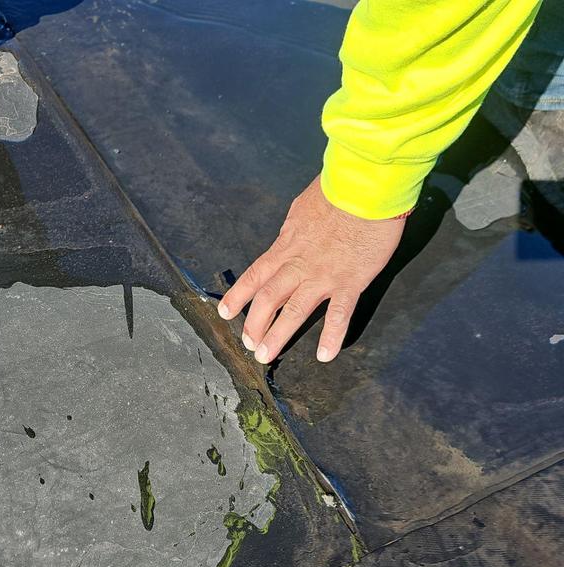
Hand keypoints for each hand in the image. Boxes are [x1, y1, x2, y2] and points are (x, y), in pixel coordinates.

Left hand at [217, 176, 405, 362]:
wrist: (365, 186)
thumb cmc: (336, 190)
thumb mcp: (302, 209)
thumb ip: (294, 231)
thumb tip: (289, 237)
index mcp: (286, 246)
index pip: (255, 275)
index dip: (238, 296)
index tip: (225, 313)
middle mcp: (299, 265)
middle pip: (268, 299)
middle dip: (255, 324)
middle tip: (249, 345)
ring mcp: (323, 276)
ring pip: (294, 311)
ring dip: (278, 336)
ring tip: (266, 356)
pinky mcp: (351, 282)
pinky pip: (339, 315)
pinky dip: (331, 337)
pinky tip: (324, 356)